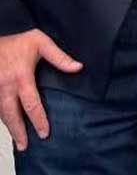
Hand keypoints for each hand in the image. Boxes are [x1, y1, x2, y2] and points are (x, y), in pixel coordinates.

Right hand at [0, 29, 81, 150]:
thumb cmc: (17, 40)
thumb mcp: (41, 42)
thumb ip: (59, 57)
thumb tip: (78, 68)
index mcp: (21, 77)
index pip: (31, 104)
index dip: (38, 120)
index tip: (44, 132)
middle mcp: (5, 87)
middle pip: (12, 115)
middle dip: (18, 132)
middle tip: (24, 146)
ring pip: (1, 114)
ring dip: (9, 127)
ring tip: (17, 140)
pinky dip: (2, 118)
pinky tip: (8, 123)